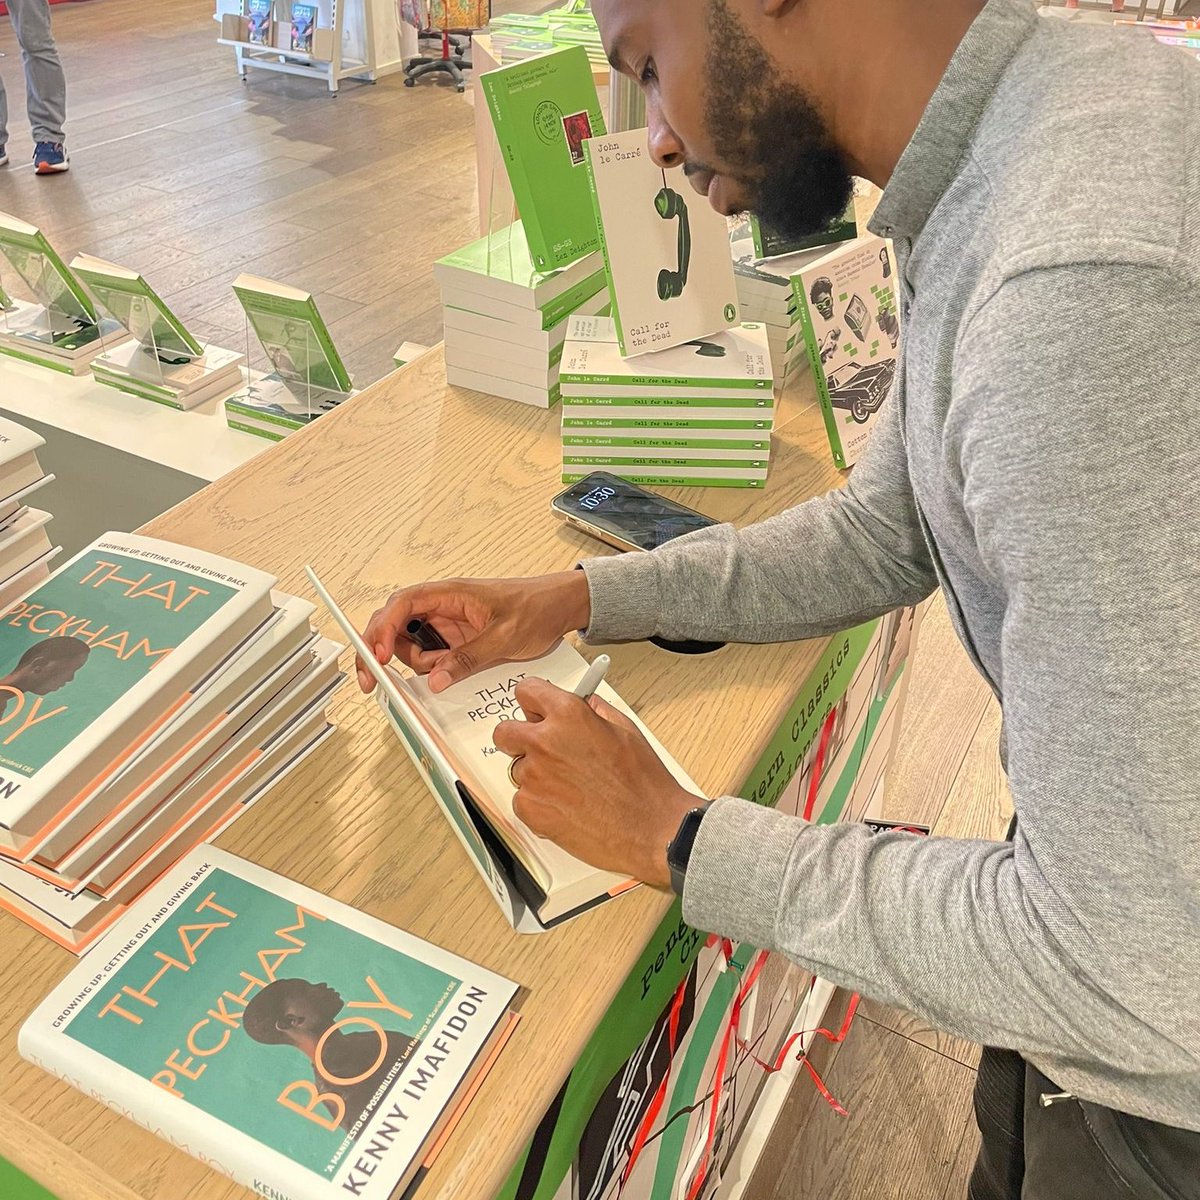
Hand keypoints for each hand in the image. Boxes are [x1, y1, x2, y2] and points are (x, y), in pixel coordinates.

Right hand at [356, 571, 591, 693]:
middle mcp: (442, 606)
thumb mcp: (504, 636)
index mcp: (450, 593)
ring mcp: (447, 624)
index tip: (379, 656)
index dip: (382, 629)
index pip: (402, 605)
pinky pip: (431, 655)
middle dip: (381, 650)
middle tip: (373, 678)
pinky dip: (431, 668)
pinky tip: (447, 672)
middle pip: (395, 625)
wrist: (560, 607)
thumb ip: (469, 658)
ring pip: (410, 644)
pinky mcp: (455, 639)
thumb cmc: (536, 606)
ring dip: (416, 664)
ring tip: (443, 670)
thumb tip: (437, 678)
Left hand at [492, 677, 704, 888]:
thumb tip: (584, 703)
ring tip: (570, 786)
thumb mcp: (625, 730)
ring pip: (517, 769)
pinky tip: (567, 805)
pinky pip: (521, 799)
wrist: (650, 829)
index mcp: (568, 715)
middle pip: (504, 732)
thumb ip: (595, 711)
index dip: (533, 702)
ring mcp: (533, 777)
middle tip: (543, 749)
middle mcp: (544, 742)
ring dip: (535, 774)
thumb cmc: (643, 784)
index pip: (527, 691)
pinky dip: (539, 803)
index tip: (536, 710)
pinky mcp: (530, 809)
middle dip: (520, 738)